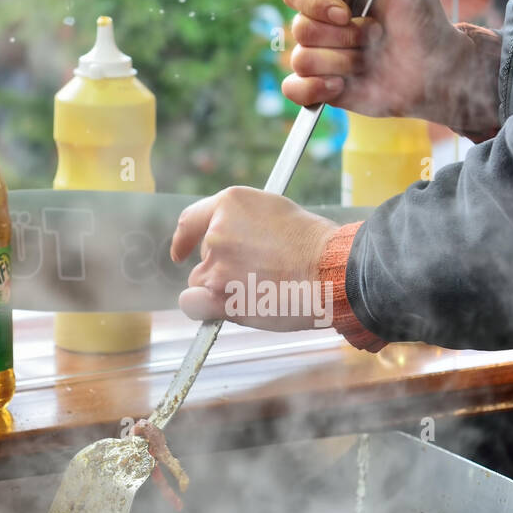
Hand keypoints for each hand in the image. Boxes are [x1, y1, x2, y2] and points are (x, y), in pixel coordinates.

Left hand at [170, 187, 339, 331]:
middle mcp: (217, 232)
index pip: (191, 220)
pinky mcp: (220, 295)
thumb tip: (234, 241)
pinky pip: (194, 305)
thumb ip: (246, 224)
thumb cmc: (315, 245)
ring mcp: (217, 265)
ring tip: (260, 291)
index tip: (181, 252)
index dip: (184, 239)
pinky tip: (228, 309)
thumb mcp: (277, 212)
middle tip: (257, 277)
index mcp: (230, 203)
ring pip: (203, 284)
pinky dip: (204, 309)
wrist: (331, 270)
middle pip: (203, 259)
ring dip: (222, 290)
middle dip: (222, 270)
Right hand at [281, 0, 496, 132]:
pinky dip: (312, 90)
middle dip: (344, 36)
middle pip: (300, 29)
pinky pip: (294, 89)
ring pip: (303, 60)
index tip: (346, 13)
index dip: (313, 4)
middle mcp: (321, 23)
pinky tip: (340, 85)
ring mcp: (320, 56)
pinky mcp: (322, 88)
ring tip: (369, 60)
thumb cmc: (423, 18)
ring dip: (344, 62)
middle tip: (376, 36)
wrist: (436, 68)